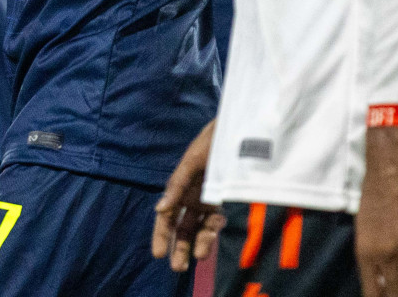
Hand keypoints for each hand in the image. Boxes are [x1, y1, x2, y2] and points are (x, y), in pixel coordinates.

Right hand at [152, 118, 222, 271]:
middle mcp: (191, 196)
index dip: (161, 235)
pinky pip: (217, 220)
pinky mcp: (225, 199)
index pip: (166, 217)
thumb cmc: (211, 142)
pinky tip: (212, 235)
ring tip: (198, 258)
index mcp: (179, 187)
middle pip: (182, 227)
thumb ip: (177, 186)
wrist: (239, 130)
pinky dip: (213, 230)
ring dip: (198, 243)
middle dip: (179, 246)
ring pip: (200, 227)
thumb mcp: (192, 162)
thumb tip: (160, 209)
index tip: (159, 254)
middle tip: (178, 267)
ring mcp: (209, 199)